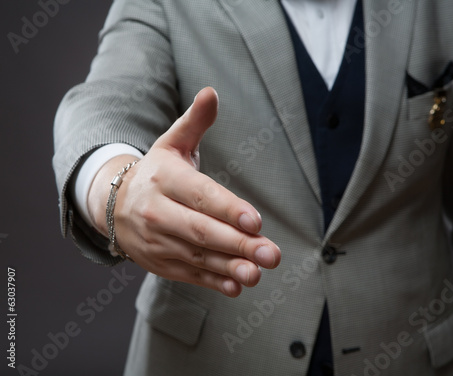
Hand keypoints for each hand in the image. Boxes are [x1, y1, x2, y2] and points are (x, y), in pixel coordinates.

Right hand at [88, 87, 280, 296]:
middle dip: (238, 244)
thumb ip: (194, 122)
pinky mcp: (159, 262)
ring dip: (229, 267)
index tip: (255, 221)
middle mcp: (157, 212)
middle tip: (271, 254)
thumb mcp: (171, 144)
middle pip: (201, 230)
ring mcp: (157, 241)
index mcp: (163, 179)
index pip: (200, 195)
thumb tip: (211, 92)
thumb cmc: (156, 173)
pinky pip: (188, 273)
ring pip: (196, 256)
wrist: (113, 204)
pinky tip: (235, 286)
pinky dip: (212, 281)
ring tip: (257, 274)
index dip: (227, 209)